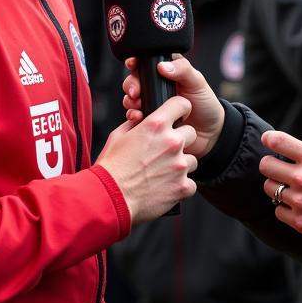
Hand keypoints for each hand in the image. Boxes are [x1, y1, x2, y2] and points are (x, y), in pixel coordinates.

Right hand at [96, 94, 197, 223]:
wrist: (109, 198)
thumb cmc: (110, 168)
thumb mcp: (117, 137)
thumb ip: (133, 124)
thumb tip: (140, 118)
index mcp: (156, 125)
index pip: (182, 104)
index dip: (181, 109)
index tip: (179, 117)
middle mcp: (172, 142)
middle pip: (191, 133)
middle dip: (181, 141)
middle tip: (165, 153)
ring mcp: (179, 165)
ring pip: (192, 160)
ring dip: (181, 165)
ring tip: (162, 174)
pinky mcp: (182, 186)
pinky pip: (191, 184)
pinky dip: (181, 187)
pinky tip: (166, 189)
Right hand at [122, 55, 223, 158]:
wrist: (210, 133)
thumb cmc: (206, 104)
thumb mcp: (197, 82)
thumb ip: (183, 70)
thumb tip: (162, 66)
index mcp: (167, 72)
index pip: (147, 63)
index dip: (136, 62)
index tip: (132, 64)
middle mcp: (157, 87)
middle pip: (135, 81)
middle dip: (131, 85)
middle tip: (135, 92)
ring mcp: (152, 104)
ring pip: (132, 98)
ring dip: (130, 101)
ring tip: (136, 105)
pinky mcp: (150, 121)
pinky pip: (135, 116)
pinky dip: (133, 116)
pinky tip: (137, 117)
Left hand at [259, 88, 301, 246]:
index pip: (277, 141)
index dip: (270, 139)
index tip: (271, 141)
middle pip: (266, 165)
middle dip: (272, 164)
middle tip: (283, 166)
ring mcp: (299, 201)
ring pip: (269, 188)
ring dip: (277, 185)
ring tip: (291, 185)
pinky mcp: (299, 221)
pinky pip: (276, 210)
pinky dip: (284, 207)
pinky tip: (298, 203)